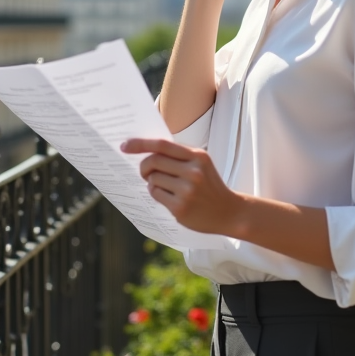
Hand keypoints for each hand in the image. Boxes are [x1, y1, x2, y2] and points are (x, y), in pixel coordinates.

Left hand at [121, 137, 241, 235]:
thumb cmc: (210, 185)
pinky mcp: (180, 208)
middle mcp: (193, 172)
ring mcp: (187, 191)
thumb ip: (178, 156)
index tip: (125, 146)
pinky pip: (156, 194)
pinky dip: (156, 193)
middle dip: (144, 166)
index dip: (140, 144)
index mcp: (197, 156)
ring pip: (153, 179)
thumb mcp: (201, 164)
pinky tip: (168, 197)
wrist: (230, 212)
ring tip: (164, 186)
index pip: (162, 145)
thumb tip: (146, 151)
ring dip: (152, 182)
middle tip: (144, 172)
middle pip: (153, 161)